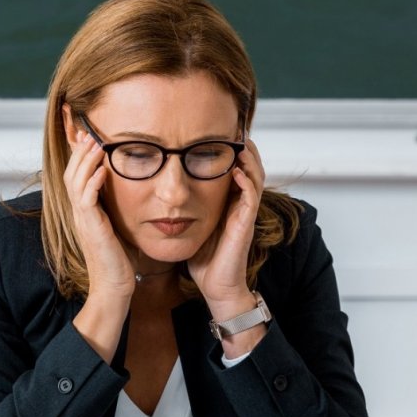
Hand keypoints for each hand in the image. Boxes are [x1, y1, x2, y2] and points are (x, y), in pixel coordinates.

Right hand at [63, 134, 135, 298]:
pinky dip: (92, 182)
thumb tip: (129, 193)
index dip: (79, 157)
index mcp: (84, 212)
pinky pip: (86, 200)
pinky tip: (102, 169)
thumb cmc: (118, 261)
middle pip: (70, 173)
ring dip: (85, 161)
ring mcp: (83, 220)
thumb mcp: (116, 228)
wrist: (113, 287)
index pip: (75, 177)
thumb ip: (115, 210)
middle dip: (79, 151)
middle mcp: (79, 214)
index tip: (89, 138)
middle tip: (89, 133)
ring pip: (75, 182)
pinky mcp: (91, 228)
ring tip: (95, 144)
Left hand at [187, 137, 265, 316]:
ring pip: (255, 177)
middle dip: (244, 148)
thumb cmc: (203, 260)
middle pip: (250, 167)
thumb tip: (161, 194)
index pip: (235, 169)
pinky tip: (235, 171)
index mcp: (228, 203)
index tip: (219, 134)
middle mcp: (239, 205)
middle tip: (235, 130)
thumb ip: (184, 209)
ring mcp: (244, 214)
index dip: (231, 151)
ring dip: (249, 159)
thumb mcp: (191, 226)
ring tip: (239, 143)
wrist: (216, 287)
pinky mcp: (246, 224)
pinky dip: (245, 181)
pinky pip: (250, 197)